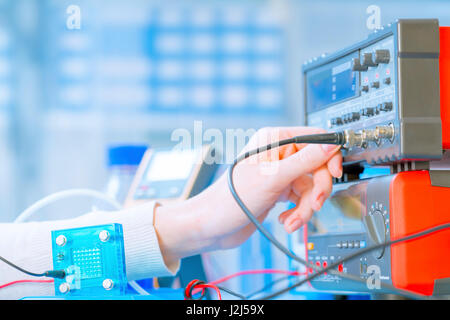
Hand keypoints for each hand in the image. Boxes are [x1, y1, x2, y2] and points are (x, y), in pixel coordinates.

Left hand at [154, 127, 341, 265]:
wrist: (212, 226)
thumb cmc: (230, 198)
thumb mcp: (273, 178)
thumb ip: (305, 161)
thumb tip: (330, 145)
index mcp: (275, 140)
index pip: (315, 139)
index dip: (328, 156)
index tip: (333, 173)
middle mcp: (279, 154)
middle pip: (317, 167)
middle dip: (316, 191)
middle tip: (315, 205)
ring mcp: (280, 174)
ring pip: (311, 188)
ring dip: (306, 208)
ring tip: (292, 220)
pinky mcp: (279, 192)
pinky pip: (302, 200)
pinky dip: (298, 213)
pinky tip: (286, 221)